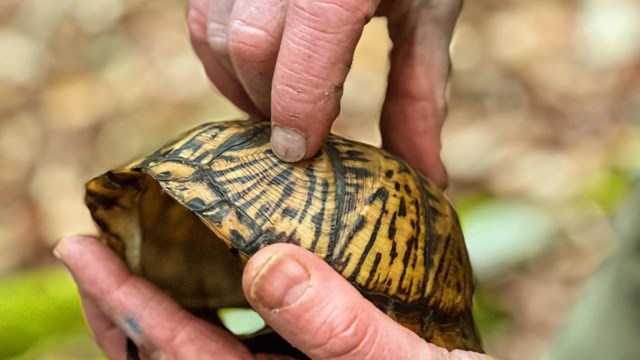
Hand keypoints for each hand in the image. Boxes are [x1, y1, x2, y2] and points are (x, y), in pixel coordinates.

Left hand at [54, 236, 489, 358]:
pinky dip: (217, 297)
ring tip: (138, 251)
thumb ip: (343, 329)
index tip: (84, 251)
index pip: (185, 355)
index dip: (128, 305)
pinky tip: (222, 260)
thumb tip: (267, 264)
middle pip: (173, 357)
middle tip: (90, 250)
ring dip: (164, 299)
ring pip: (202, 343)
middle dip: (123, 307)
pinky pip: (242, 333)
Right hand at [188, 0, 462, 187]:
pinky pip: (201, 10)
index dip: (298, 115)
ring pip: (211, 28)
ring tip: (274, 99)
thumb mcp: (429, 14)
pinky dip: (221, 50)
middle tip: (294, 129)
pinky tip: (256, 64)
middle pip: (246, 46)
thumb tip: (425, 176)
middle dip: (264, 101)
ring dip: (237, 80)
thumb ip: (419, 94)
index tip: (301, 153)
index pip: (303, 57)